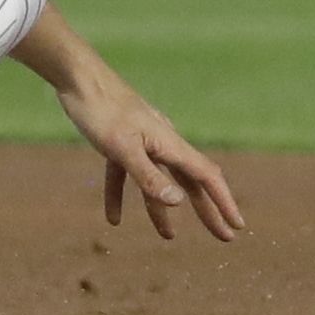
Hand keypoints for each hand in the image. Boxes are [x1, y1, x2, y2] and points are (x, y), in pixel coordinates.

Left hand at [55, 71, 244, 241]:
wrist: (77, 78)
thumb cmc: (101, 110)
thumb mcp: (123, 148)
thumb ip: (149, 177)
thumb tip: (179, 203)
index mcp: (169, 144)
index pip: (206, 177)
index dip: (223, 202)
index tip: (237, 225)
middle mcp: (161, 143)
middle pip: (190, 182)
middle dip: (207, 210)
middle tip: (223, 237)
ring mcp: (140, 142)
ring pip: (158, 181)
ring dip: (162, 209)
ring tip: (169, 236)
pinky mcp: (118, 141)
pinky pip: (124, 174)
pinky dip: (120, 195)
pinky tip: (113, 219)